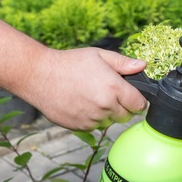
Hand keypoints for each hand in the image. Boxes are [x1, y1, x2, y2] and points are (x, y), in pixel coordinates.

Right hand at [21, 47, 147, 130]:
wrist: (38, 76)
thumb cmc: (69, 63)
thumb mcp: (99, 56)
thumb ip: (123, 63)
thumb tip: (142, 66)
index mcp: (114, 88)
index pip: (139, 105)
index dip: (138, 101)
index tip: (132, 96)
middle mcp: (105, 106)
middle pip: (126, 116)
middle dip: (123, 107)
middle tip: (110, 94)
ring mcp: (92, 118)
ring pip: (110, 122)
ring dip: (107, 114)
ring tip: (92, 97)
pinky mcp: (80, 126)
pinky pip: (94, 126)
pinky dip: (92, 119)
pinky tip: (81, 104)